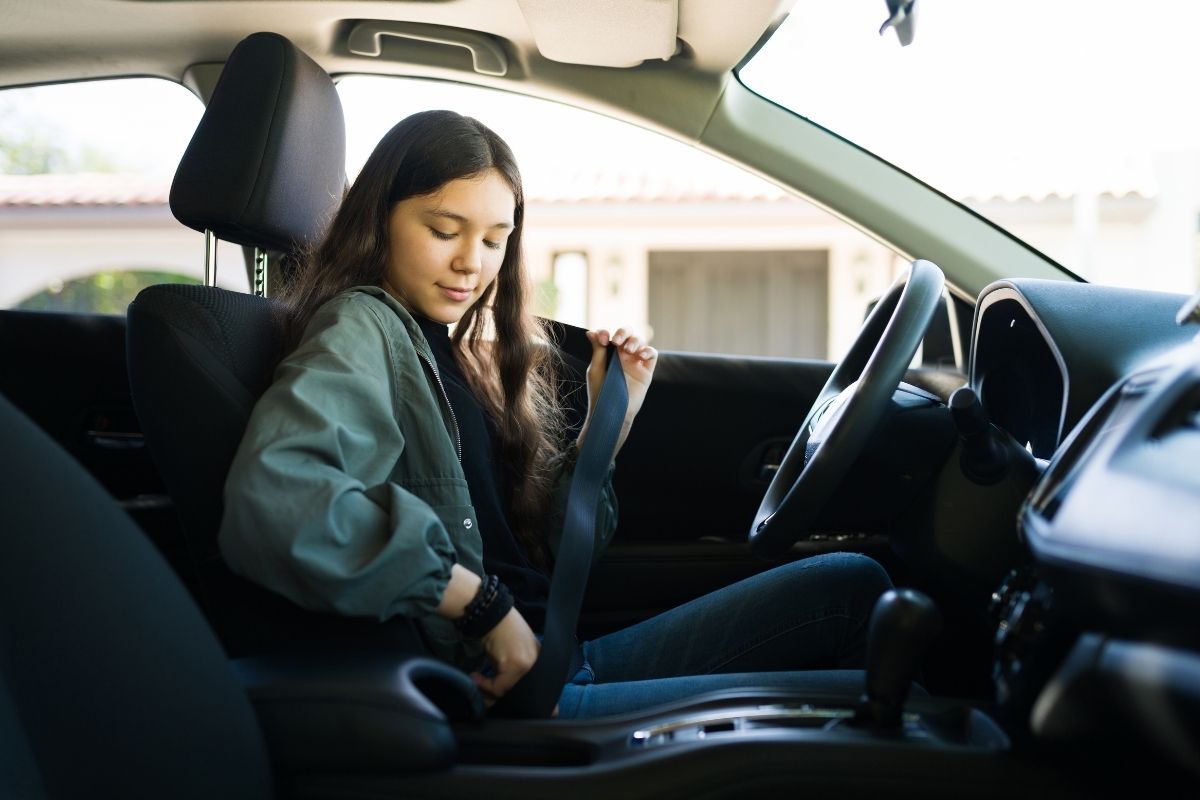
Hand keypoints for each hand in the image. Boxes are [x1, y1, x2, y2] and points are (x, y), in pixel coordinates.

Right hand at [470, 607, 538, 706]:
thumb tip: (505, 694)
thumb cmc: (500, 631)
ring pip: (507, 692)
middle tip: (487, 698)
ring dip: (489, 691)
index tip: (501, 700)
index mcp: (541, 662)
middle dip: (502, 698)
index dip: (520, 698)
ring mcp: (529, 665)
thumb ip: (515, 672)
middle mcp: (538, 664)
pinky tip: (475, 676)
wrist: (492, 614)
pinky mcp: (516, 666)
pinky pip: (498, 687)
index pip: (536, 690)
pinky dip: (484, 685)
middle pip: (521, 694)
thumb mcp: (514, 652)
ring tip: (478, 682)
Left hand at [582, 327, 657, 454]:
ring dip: (635, 341)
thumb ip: (597, 350)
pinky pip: (652, 354)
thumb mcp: (596, 369)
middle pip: (628, 333)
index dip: (606, 332)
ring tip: (628, 350)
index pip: (609, 335)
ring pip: (640, 341)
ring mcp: (635, 362)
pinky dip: (648, 350)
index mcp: (608, 353)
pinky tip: (640, 355)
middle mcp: (622, 355)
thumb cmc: (600, 392)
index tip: (602, 339)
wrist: (611, 411)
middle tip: (617, 341)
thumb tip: (591, 332)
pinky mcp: (646, 371)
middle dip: (623, 332)